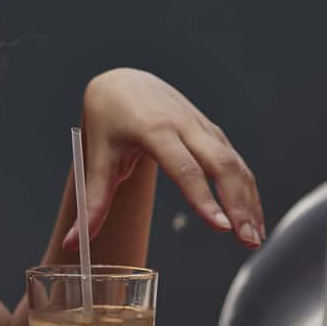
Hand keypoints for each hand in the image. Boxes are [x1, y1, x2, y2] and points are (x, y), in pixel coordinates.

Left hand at [66, 69, 264, 250]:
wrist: (124, 81)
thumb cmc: (109, 120)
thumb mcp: (99, 159)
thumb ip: (92, 204)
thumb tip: (73, 243)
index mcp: (154, 130)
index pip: (184, 168)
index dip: (203, 198)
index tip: (219, 226)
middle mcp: (184, 125)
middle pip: (220, 164)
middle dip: (238, 204)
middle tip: (247, 240)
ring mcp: (203, 127)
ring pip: (235, 163)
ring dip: (248, 201)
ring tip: (253, 237)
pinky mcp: (213, 131)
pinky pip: (236, 161)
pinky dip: (247, 190)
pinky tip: (251, 216)